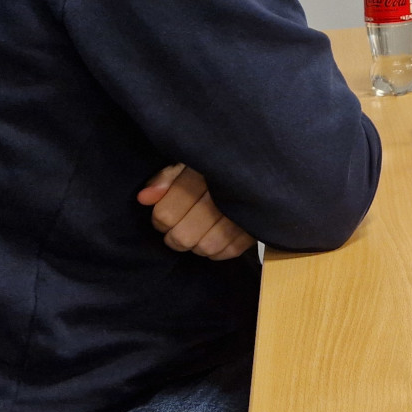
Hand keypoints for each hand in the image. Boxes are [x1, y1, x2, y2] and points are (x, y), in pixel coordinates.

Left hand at [137, 163, 255, 260]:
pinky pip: (230, 251)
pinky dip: (219, 250)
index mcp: (205, 171)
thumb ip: (167, 176)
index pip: (167, 213)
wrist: (266, 162)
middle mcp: (225, 193)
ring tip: (198, 232)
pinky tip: (216, 237)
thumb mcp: (192, 160)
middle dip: (175, 236)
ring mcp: (244, 212)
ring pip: (206, 247)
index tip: (163, 214)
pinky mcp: (259, 226)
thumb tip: (145, 198)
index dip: (160, 219)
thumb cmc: (220, 164)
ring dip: (197, 244)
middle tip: (179, 228)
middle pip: (184, 236)